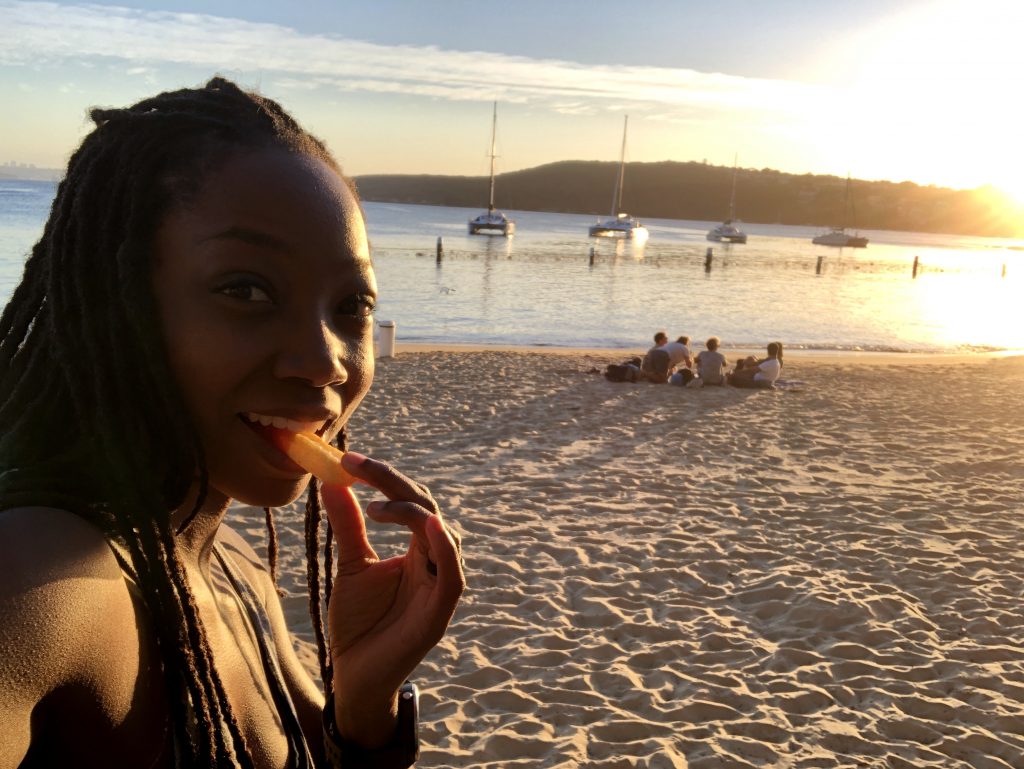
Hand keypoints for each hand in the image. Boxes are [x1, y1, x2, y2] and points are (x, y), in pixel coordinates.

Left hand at [320, 452, 463, 745]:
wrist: (353, 675)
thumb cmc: (358, 623)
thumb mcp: (351, 565)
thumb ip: (350, 526)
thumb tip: (331, 483)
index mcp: (417, 551)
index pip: (410, 501)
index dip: (383, 478)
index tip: (348, 460)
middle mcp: (434, 563)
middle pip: (428, 510)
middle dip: (395, 485)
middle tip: (358, 467)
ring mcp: (440, 587)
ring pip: (446, 537)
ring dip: (416, 515)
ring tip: (381, 505)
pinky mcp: (441, 613)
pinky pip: (453, 575)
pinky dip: (446, 549)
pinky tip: (430, 526)